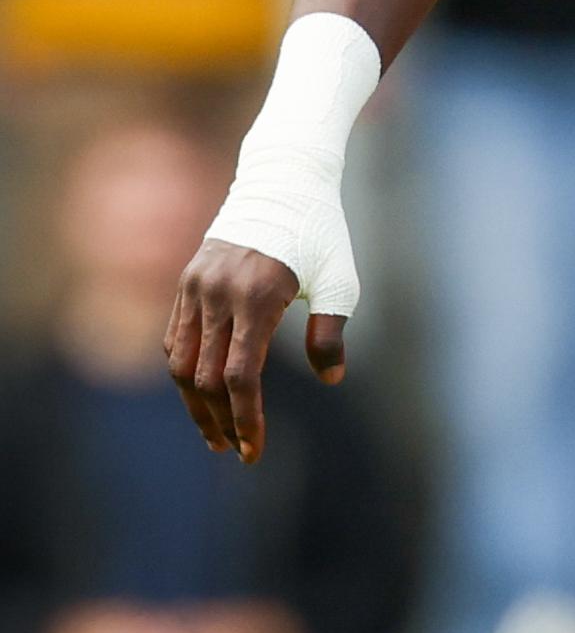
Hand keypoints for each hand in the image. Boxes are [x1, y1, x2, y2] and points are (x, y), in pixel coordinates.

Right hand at [164, 238, 347, 463]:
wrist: (282, 181)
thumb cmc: (320, 232)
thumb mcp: (339, 279)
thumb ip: (331, 331)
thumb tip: (331, 378)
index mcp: (258, 297)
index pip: (240, 377)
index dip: (245, 420)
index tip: (252, 452)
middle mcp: (220, 293)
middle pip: (206, 378)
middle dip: (219, 422)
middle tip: (235, 451)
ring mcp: (197, 285)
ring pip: (182, 362)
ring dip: (194, 404)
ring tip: (214, 433)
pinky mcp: (186, 280)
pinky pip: (176, 337)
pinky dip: (184, 370)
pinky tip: (201, 392)